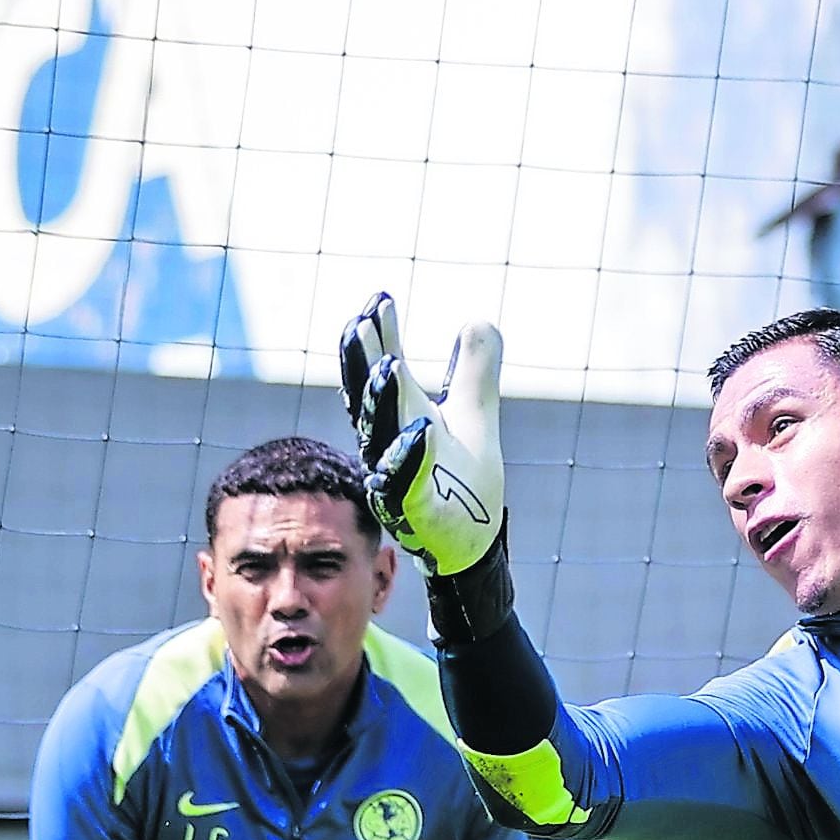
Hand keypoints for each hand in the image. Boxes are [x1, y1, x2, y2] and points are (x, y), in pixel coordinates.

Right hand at [338, 294, 510, 573]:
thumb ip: (476, 370)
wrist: (471, 541)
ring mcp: (396, 476)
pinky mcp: (412, 510)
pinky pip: (404, 481)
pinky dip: (410, 455)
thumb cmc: (464, 478)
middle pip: (367, 397)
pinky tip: (422, 429)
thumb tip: (478, 321)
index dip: (376, 336)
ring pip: (380, 436)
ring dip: (382, 401)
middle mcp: (389, 442)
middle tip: (361, 321)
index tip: (379, 299)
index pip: (381, 369)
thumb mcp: (476, 414)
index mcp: (401, 416)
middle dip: (361, 360)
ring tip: (389, 365)